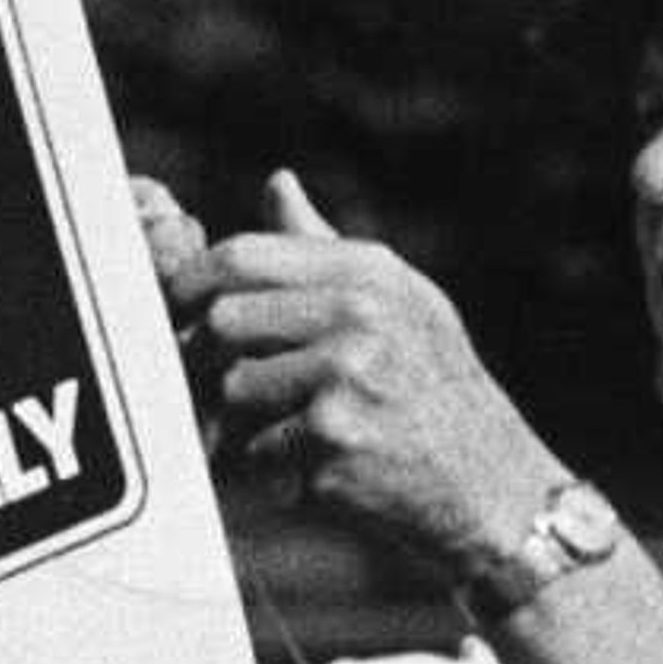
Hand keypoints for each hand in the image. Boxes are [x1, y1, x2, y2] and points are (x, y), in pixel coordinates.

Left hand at [195, 172, 561, 587]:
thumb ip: (322, 246)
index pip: (241, 256)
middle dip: (209, 358)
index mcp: (366, 271)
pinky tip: (319, 466)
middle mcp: (358, 313)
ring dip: (245, 419)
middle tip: (222, 385)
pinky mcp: (332, 436)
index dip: (188, 285)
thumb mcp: (396, 299)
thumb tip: (276, 183)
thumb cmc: (430, 386)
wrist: (488, 480)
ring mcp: (346, 374)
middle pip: (222, 320)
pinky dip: (274, 468)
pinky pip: (256, 449)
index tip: (173, 312)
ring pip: (233, 388)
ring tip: (293, 429)